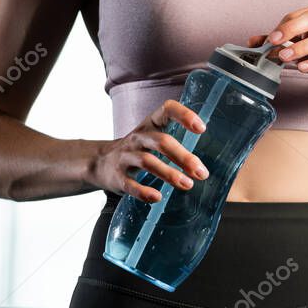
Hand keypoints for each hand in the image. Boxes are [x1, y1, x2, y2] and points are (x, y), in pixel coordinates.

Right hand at [89, 100, 209, 201]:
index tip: (201, 128)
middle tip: (202, 172)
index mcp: (150, 125)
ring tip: (188, 185)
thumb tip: (209, 157)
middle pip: (162, 142)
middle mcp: (138, 138)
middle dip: (183, 156)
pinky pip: (130, 184)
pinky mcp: (117, 176)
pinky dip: (143, 191)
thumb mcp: (153, 138)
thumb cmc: (137, 150)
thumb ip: (176, 141)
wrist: (97, 162)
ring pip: (148, 162)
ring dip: (169, 174)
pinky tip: (157, 197)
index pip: (166, 110)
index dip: (184, 115)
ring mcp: (126, 157)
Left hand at [248, 3, 307, 97]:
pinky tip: (303, 67)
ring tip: (285, 57)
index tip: (269, 39)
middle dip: (290, 30)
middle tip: (274, 42)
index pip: (301, 14)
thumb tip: (253, 42)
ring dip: (301, 48)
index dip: (283, 25)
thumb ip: (281, 43)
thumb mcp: (303, 50)